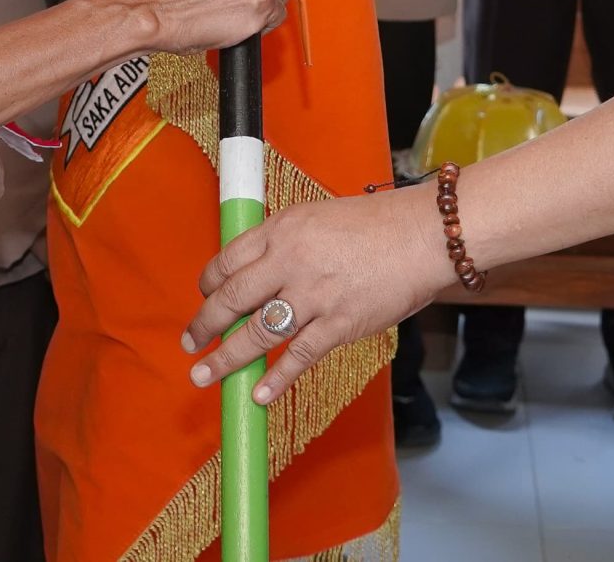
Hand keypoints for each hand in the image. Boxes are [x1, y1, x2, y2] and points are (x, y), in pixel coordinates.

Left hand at [181, 182, 444, 403]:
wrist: (422, 236)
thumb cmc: (376, 224)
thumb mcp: (318, 217)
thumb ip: (286, 243)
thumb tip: (259, 271)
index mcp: (282, 231)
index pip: (227, 260)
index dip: (209, 284)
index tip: (204, 298)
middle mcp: (289, 262)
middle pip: (231, 299)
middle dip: (204, 324)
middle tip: (190, 342)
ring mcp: (313, 296)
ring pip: (256, 334)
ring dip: (226, 359)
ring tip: (205, 375)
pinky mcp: (338, 325)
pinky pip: (298, 357)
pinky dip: (277, 379)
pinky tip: (258, 395)